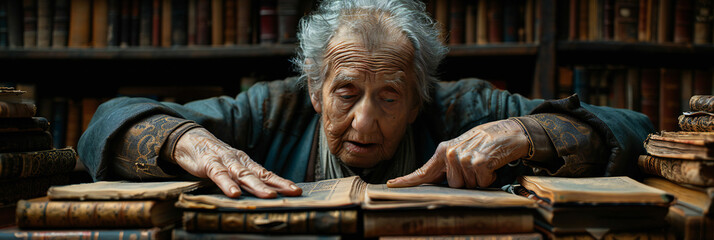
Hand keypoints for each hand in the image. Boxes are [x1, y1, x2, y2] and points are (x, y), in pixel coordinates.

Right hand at [173, 128, 301, 197]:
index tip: (296, 190)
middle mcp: (239, 161)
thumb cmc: (214, 157)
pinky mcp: (209, 164)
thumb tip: (264, 191)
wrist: (190, 139)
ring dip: (256, 186)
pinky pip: (219, 175)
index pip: (266, 173)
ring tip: (269, 196)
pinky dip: (227, 184)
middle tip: (292, 192)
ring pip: (243, 175)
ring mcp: (225, 162)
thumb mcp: (232, 167)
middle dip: (277, 184)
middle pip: (260, 175)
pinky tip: (234, 194)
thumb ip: (245, 178)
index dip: (281, 182)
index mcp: (246, 162)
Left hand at [387, 119, 529, 187]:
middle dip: (467, 180)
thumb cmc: (484, 143)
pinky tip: (492, 164)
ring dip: (480, 179)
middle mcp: (450, 154)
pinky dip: (490, 178)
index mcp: (443, 151)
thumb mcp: (460, 149)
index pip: (423, 170)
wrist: (508, 132)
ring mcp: (463, 158)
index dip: (407, 180)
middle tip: (477, 164)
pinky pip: (482, 183)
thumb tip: (434, 180)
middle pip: (453, 185)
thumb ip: (447, 164)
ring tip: (485, 162)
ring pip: (468, 186)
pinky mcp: (478, 162)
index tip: (392, 185)